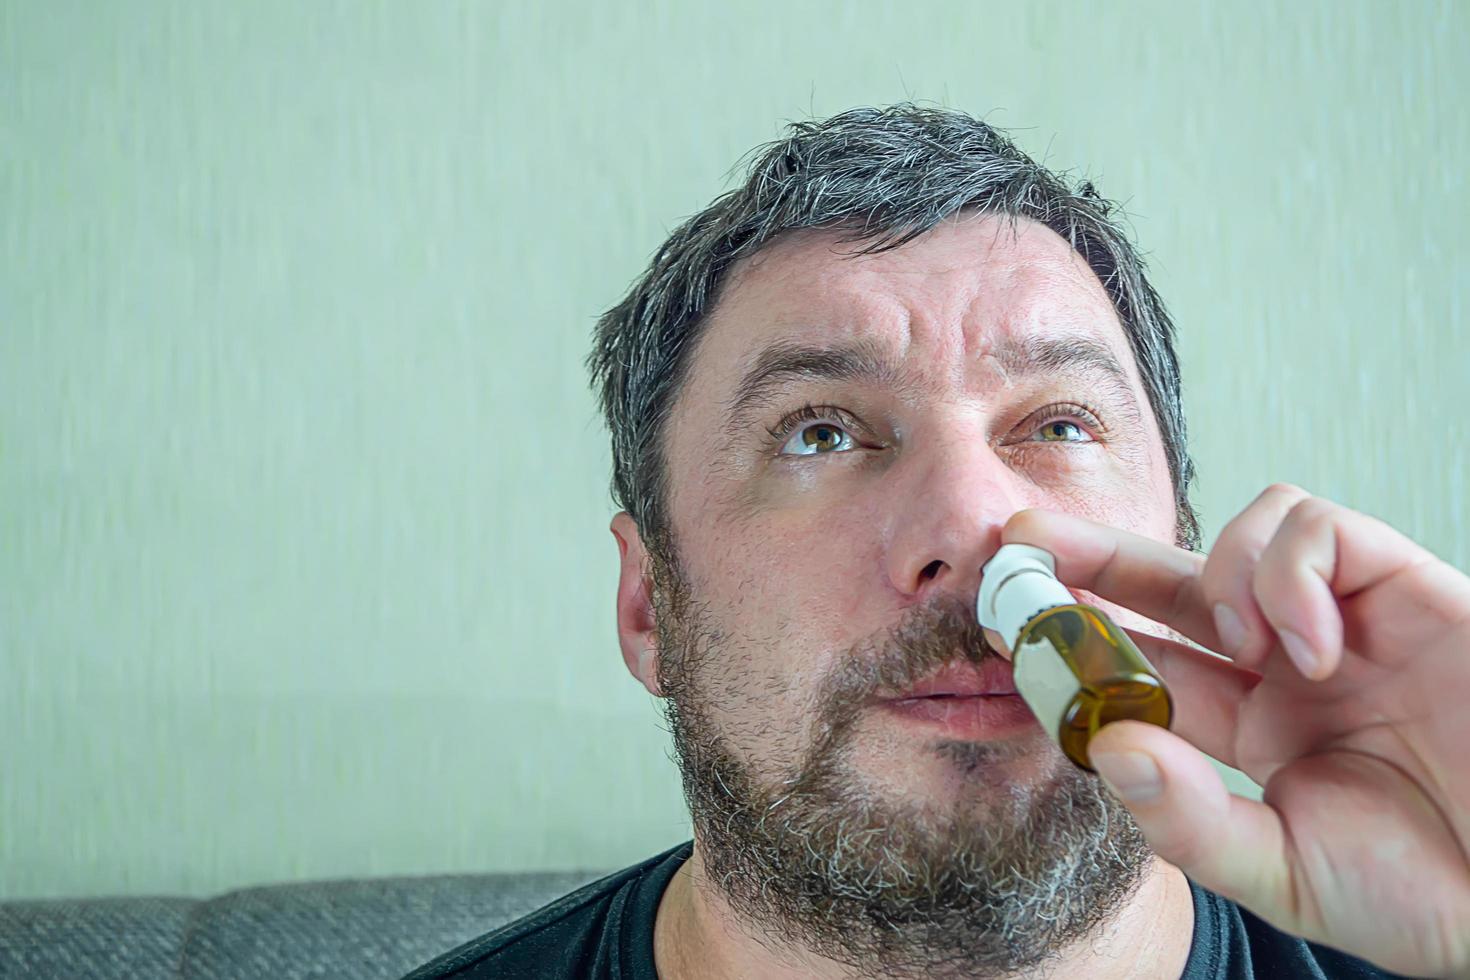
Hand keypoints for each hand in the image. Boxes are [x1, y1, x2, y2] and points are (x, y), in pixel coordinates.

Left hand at [1000, 485, 1469, 978]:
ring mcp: (1344, 621)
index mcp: (1251, 723)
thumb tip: (1111, 742)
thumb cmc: (1431, 889)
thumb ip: (1191, 819)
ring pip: (1248, 530)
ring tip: (1247, 647)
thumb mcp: (1285, 872)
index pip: (1144, 659)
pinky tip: (1316, 645)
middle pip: (1171, 578)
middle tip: (1019, 537)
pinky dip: (1294, 573)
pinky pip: (1322, 531)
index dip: (1080, 635)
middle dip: (1094, 552)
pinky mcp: (1407, 589)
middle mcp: (1287, 662)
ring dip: (1220, 575)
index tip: (1010, 621)